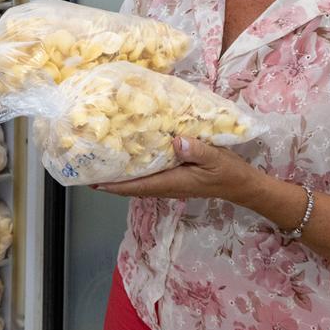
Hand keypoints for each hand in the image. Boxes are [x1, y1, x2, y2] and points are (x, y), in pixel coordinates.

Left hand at [91, 137, 263, 203]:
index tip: (94, 182)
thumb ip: (197, 150)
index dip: (115, 185)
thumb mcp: (217, 158)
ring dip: (120, 178)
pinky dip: (134, 173)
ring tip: (100, 166)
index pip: (138, 186)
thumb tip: (177, 142)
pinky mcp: (175, 179)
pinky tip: (128, 162)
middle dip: (110, 182)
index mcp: (173, 182)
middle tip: (87, 171)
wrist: (242, 185)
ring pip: (139, 183)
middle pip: (133, 187)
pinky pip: (149, 178)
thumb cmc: (229, 172)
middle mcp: (167, 186)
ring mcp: (170, 184)